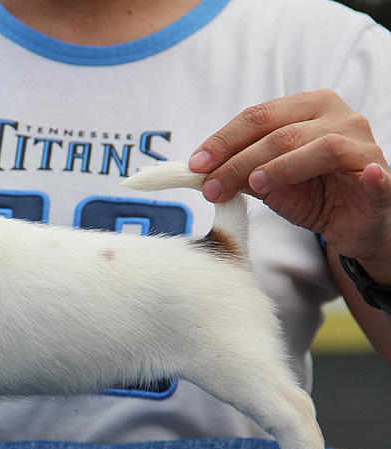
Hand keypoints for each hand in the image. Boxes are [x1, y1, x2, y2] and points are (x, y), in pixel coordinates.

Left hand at [189, 89, 390, 282]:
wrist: (351, 222)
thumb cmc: (311, 194)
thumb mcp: (268, 182)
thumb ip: (243, 171)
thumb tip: (204, 171)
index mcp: (308, 107)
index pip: (258, 116)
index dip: (224, 140)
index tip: (196, 165)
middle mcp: (337, 116)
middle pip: (280, 132)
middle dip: (238, 160)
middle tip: (211, 186)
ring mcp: (361, 142)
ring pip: (317, 146)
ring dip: (278, 167)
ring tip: (252, 186)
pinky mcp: (378, 173)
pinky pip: (369, 170)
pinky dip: (364, 175)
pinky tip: (359, 178)